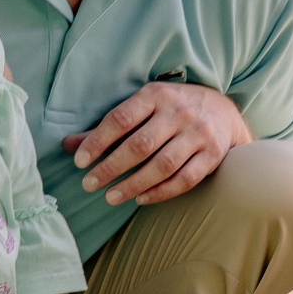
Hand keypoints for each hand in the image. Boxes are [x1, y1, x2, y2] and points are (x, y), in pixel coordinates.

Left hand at [64, 81, 251, 206]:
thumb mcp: (143, 106)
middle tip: (89, 184)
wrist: (224, 112)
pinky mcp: (212, 155)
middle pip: (140, 145)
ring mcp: (198, 134)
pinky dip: (160, 192)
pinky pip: (184, 179)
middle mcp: (179, 112)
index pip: (121, 118)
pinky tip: (140, 198)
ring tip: (110, 197)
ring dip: (133, 184)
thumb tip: (68, 145)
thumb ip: (108, 127)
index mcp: (157, 95)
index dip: (98, 141)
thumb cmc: (172, 109)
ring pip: (162, 165)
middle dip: (111, 167)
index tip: (80, 161)